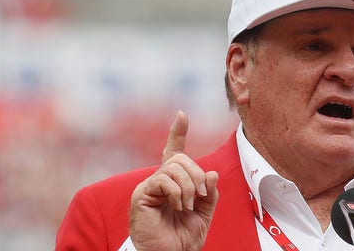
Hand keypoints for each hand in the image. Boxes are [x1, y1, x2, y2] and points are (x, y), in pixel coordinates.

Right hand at [129, 111, 218, 250]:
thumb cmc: (182, 238)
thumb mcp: (204, 213)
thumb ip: (209, 193)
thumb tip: (211, 173)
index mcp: (174, 183)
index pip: (174, 152)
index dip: (178, 134)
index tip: (182, 115)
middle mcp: (159, 181)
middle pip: (180, 159)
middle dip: (197, 176)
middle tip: (201, 196)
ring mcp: (149, 187)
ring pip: (173, 168)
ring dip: (188, 186)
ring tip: (188, 206)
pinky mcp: (141, 195)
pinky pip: (163, 179)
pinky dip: (177, 192)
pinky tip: (178, 206)